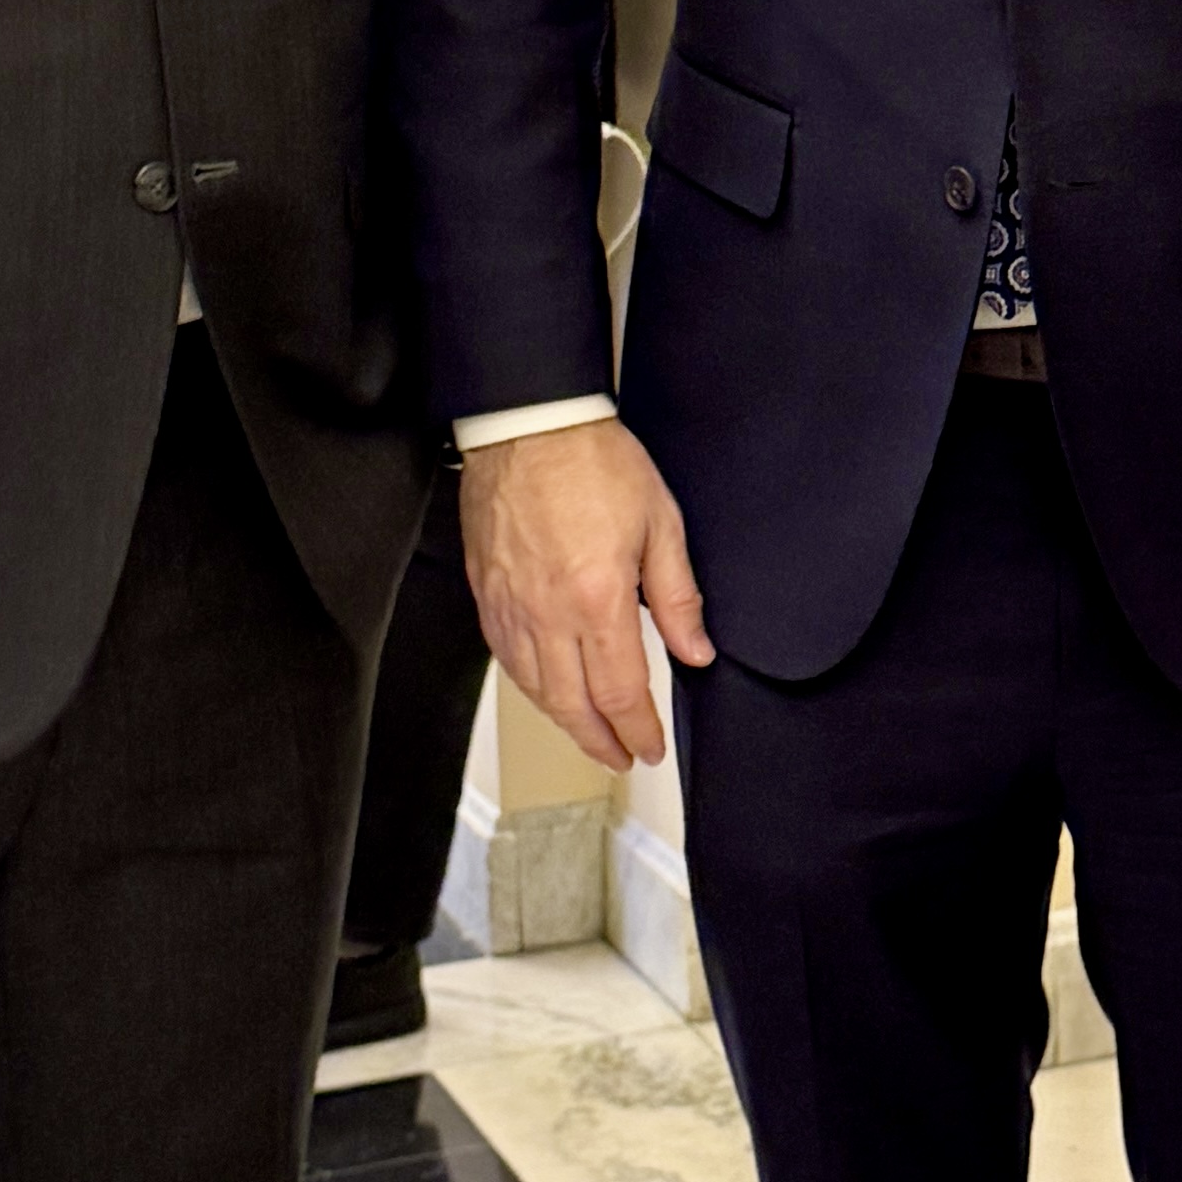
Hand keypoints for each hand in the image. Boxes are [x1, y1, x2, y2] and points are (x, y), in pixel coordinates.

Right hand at [460, 416, 713, 769]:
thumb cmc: (591, 461)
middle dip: (600, 742)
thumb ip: (678, 598)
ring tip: (589, 733)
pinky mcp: (486, 594)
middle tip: (620, 757)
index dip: (638, 730)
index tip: (651, 747)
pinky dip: (530, 687)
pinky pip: (506, 659)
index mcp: (597, 600)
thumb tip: (695, 651)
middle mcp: (547, 614)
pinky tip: (546, 690)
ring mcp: (510, 607)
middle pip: (572, 706)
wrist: (529, 423)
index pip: (620, 693)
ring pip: (534, 689)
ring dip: (564, 721)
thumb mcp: (660, 524)